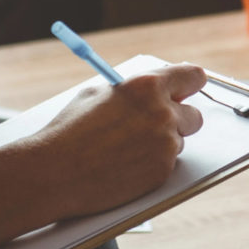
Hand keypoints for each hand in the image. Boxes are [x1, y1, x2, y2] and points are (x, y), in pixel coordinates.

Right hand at [25, 65, 206, 217]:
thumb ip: (132, 90)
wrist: (54, 172)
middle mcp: (163, 113)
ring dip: (161, 144)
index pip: (193, 76)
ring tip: (127, 149)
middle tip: (157, 124)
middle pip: (194, 115)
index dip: (190, 84)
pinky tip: (125, 164)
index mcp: (147, 86)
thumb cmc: (69, 131)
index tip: (188, 89)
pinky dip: (152, 165)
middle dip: (179, 119)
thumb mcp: (97, 94)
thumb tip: (149, 91)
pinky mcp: (162, 172)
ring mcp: (165, 145)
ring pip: (178, 142)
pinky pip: (167, 164)